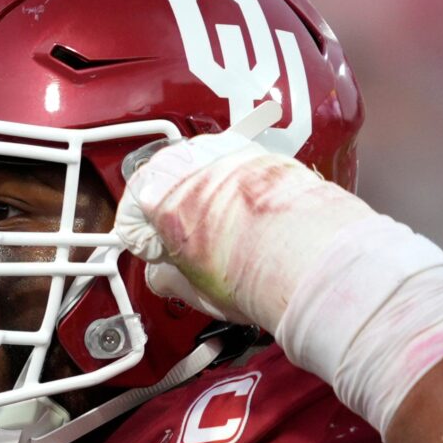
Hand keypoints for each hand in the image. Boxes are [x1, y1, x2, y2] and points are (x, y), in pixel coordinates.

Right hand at [115, 128, 372, 332]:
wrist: (309, 258)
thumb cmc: (254, 271)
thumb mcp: (191, 290)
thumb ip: (165, 276)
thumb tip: (164, 274)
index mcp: (161, 199)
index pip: (133, 210)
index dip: (143, 236)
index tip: (155, 251)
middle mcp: (189, 166)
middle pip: (164, 180)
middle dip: (171, 207)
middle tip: (184, 240)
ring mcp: (225, 153)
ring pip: (198, 166)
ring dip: (201, 190)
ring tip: (218, 228)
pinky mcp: (258, 152)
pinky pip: (233, 164)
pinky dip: (234, 185)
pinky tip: (244, 215)